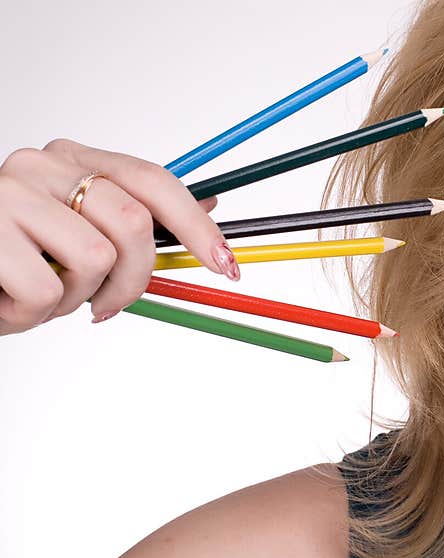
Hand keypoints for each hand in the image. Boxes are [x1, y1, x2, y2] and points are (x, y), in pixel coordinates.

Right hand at [0, 138, 238, 333]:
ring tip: (42, 296)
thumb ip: (136, 221)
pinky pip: (48, 292)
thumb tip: (212, 209)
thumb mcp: (77, 234)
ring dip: (76, 300)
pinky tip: (9, 302)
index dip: (197, 227)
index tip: (227, 266)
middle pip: (133, 224)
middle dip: (135, 281)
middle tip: (107, 306)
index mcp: (74, 161)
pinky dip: (35, 315)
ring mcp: (9, 192)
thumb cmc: (13, 257)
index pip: (154, 181)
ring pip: (95, 260)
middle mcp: (42, 165)